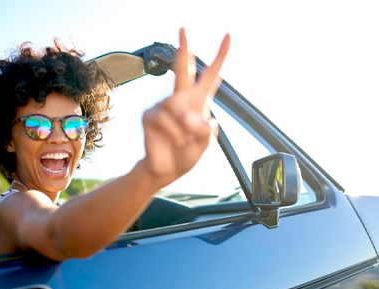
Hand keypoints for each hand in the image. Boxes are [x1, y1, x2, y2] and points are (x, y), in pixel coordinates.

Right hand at [141, 28, 230, 186]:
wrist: (165, 169)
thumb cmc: (185, 154)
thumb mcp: (204, 145)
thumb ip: (204, 131)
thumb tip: (193, 119)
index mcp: (198, 101)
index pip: (211, 76)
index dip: (220, 56)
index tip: (228, 37)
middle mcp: (180, 99)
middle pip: (183, 69)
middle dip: (184, 49)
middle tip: (184, 28)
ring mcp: (163, 105)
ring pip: (178, 110)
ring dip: (184, 130)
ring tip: (182, 142)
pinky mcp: (149, 114)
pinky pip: (164, 120)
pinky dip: (172, 134)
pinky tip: (170, 141)